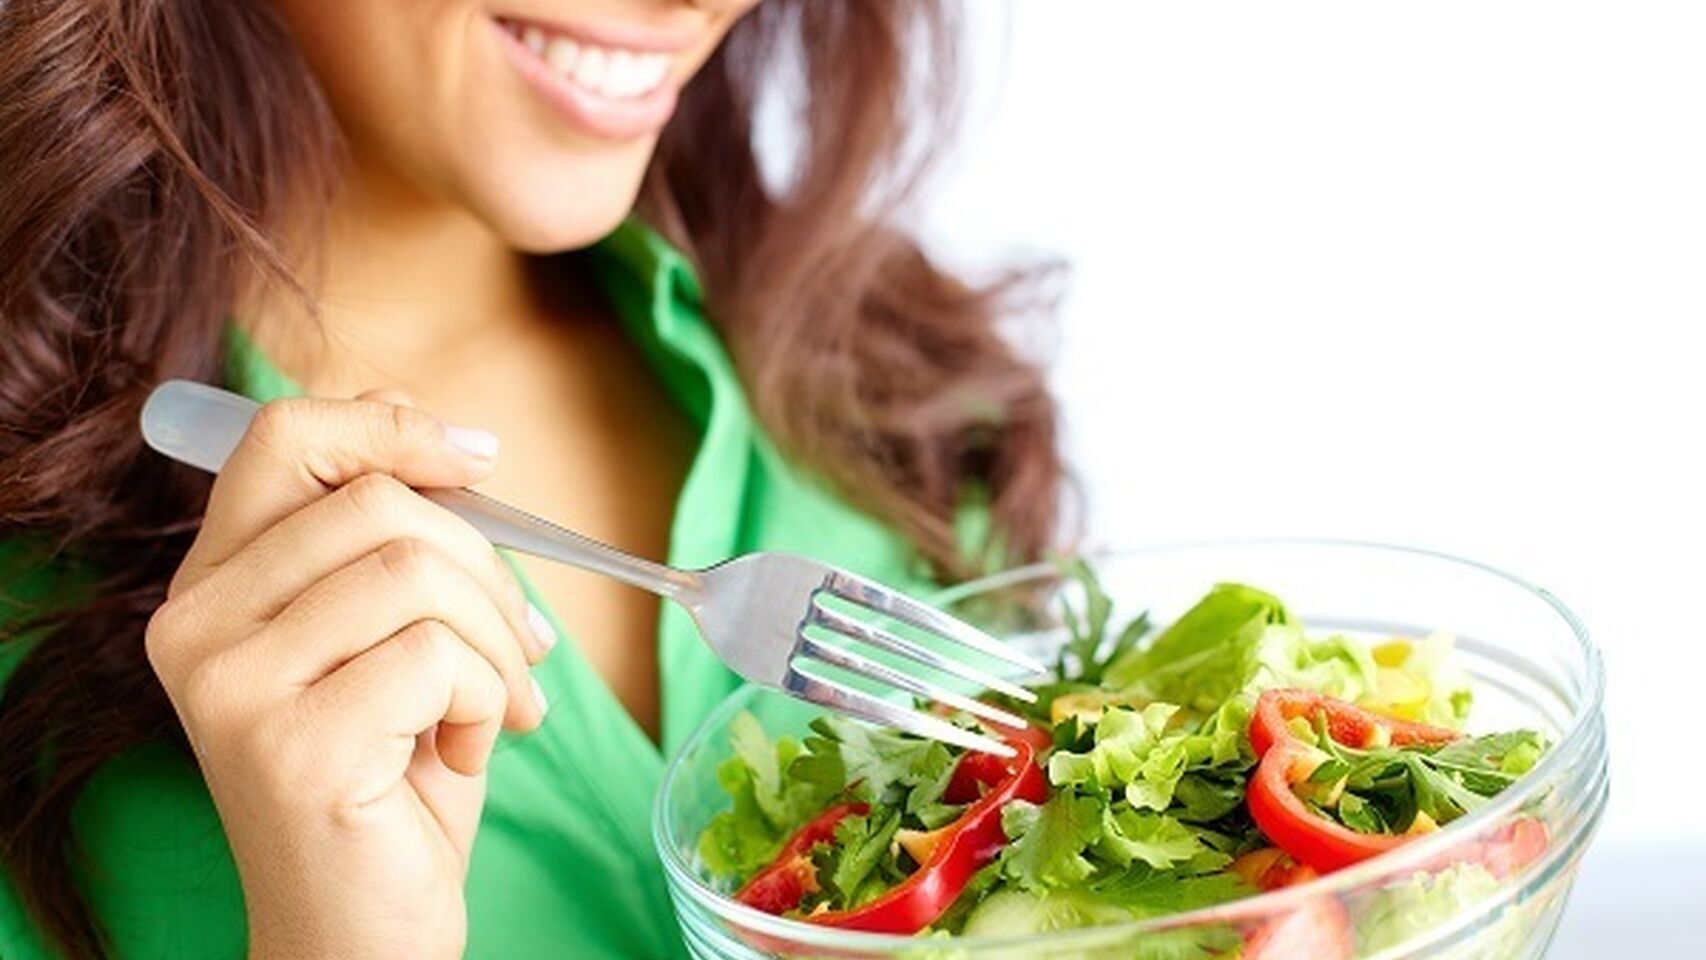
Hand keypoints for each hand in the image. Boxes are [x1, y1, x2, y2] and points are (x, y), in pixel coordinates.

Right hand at [145, 392, 554, 959]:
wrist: (363, 930)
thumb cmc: (393, 779)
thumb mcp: (393, 639)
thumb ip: (393, 541)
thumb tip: (445, 432)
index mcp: (215, 587)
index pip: (285, 438)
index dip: (393, 426)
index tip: (478, 459)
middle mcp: (196, 627)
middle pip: (377, 500)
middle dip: (486, 565)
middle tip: (520, 644)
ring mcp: (233, 685)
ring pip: (416, 571)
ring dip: (496, 642)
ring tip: (496, 708)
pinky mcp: (290, 744)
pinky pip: (439, 657)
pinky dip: (488, 700)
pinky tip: (466, 753)